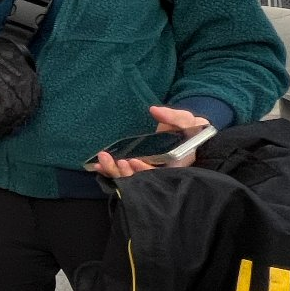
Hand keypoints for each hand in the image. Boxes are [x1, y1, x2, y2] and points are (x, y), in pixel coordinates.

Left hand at [93, 105, 209, 178]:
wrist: (192, 139)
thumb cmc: (193, 131)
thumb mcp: (189, 122)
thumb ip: (175, 117)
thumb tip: (155, 110)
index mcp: (175, 166)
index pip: (157, 175)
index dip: (144, 170)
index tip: (132, 160)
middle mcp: (159, 174)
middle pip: (138, 180)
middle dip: (122, 172)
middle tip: (109, 159)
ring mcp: (147, 172)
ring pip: (128, 178)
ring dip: (112, 170)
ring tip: (102, 157)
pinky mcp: (138, 169)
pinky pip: (122, 173)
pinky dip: (109, 170)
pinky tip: (97, 165)